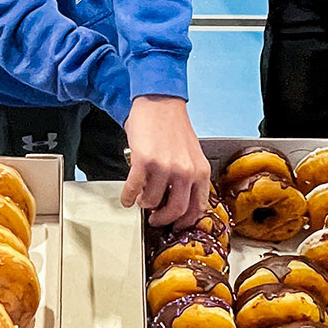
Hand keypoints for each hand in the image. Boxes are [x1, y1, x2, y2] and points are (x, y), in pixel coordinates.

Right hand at [120, 95, 210, 227]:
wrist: (160, 102)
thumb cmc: (174, 127)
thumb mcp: (192, 155)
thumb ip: (189, 177)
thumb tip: (176, 201)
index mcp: (200, 171)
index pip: (197, 207)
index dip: (185, 221)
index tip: (176, 225)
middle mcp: (185, 171)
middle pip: (176, 210)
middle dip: (164, 219)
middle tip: (156, 219)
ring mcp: (165, 167)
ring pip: (153, 201)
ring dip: (145, 204)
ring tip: (142, 199)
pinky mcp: (145, 161)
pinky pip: (134, 189)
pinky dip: (128, 197)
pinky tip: (127, 197)